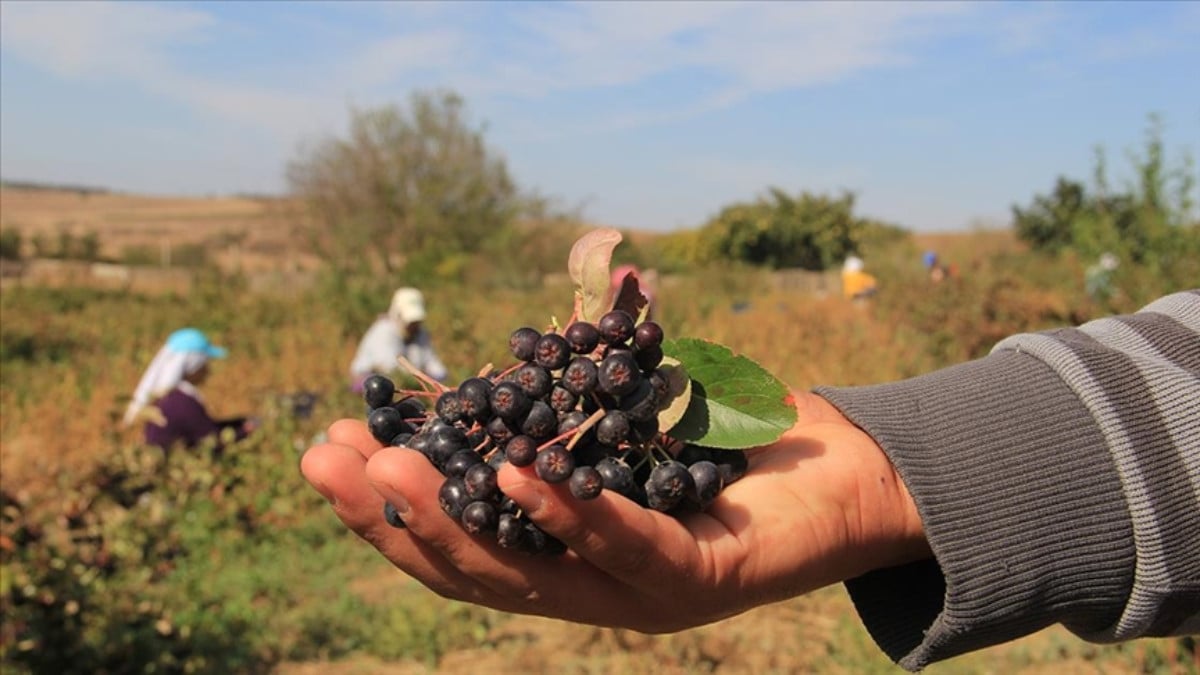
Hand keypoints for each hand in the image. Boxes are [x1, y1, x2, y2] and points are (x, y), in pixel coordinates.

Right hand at [300, 392, 929, 631]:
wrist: (845, 479)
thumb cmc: (733, 439)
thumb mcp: (635, 398)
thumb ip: (584, 367)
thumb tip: (561, 289)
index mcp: (559, 551)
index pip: (457, 536)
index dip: (388, 502)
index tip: (329, 446)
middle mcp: (586, 583)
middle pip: (470, 564)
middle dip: (392, 514)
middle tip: (325, 463)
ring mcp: (638, 593)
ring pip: (527, 572)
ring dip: (453, 520)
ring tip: (392, 470)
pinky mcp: (698, 582)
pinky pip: (622, 549)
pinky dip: (565, 515)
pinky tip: (512, 475)